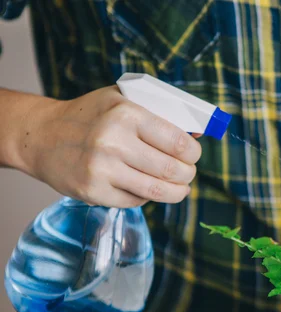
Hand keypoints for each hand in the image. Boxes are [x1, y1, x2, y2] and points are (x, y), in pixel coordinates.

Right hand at [21, 86, 201, 207]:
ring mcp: (102, 169)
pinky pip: (135, 201)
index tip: (193, 155)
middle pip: (172, 169)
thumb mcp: (121, 101)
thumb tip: (198, 132)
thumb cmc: (89, 116)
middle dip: (188, 174)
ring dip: (176, 193)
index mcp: (126, 114)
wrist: (41, 136)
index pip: (178, 142)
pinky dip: (146, 197)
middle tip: (188, 173)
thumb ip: (158, 113)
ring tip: (181, 188)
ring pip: (157, 191)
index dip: (193, 153)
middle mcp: (113, 141)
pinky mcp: (93, 191)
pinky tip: (146, 188)